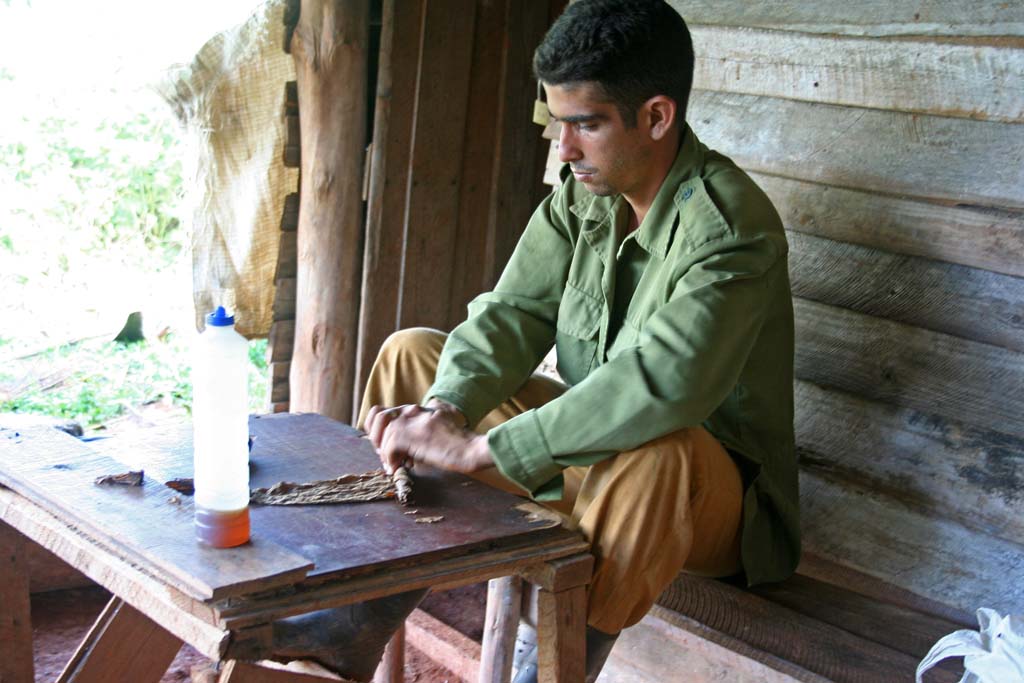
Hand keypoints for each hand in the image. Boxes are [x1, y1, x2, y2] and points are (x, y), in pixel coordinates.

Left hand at [363, 403, 492, 474]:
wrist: (471, 449)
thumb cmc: (457, 446)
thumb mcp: (434, 430)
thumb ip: (416, 431)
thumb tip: (393, 449)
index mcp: (417, 409)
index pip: (382, 411)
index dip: (378, 429)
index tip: (384, 445)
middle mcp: (412, 410)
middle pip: (378, 418)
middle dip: (376, 439)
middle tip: (386, 456)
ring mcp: (411, 421)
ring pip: (382, 435)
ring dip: (384, 452)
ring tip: (394, 465)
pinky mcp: (411, 434)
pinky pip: (388, 449)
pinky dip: (391, 462)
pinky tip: (400, 469)